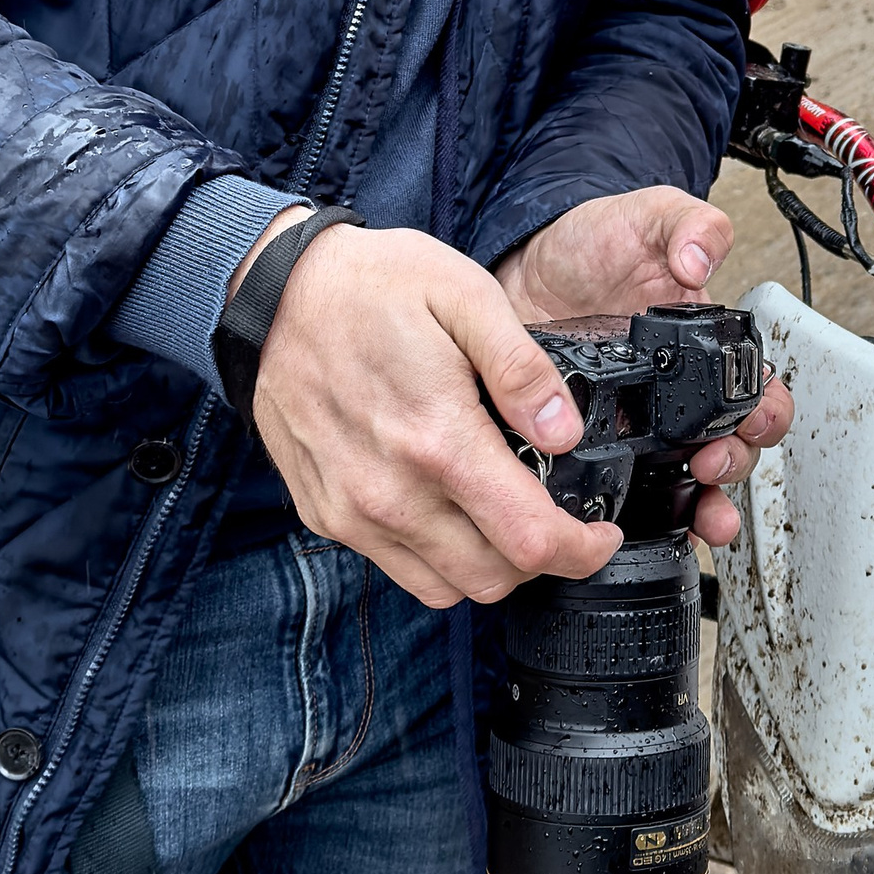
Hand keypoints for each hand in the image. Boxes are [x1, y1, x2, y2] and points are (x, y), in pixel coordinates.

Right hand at [243, 217, 624, 608]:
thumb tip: (566, 432)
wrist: (273, 294)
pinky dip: (438, 557)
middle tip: (558, 518)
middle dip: (542, 558)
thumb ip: (522, 369)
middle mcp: (391, 492)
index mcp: (438, 439)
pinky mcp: (326, 515)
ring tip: (504, 513)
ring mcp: (353, 511)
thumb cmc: (372, 286)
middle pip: (494, 579)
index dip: (582, 550)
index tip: (600, 534)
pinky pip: (399, 568)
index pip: (529, 540)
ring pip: (447, 588)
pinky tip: (448, 505)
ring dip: (490, 564)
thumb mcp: (465, 296)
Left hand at [492, 185, 789, 546]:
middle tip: (712, 461)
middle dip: (735, 465)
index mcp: (705, 346)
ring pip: (692, 481)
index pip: (759, 389)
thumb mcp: (646, 216)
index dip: (766, 412)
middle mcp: (680, 392)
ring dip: (706, 505)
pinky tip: (646, 519)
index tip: (751, 419)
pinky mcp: (596, 444)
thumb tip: (700, 259)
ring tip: (701, 515)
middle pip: (733, 446)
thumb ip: (687, 223)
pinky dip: (649, 513)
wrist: (524, 266)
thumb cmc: (591, 243)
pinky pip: (631, 491)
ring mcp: (641, 423)